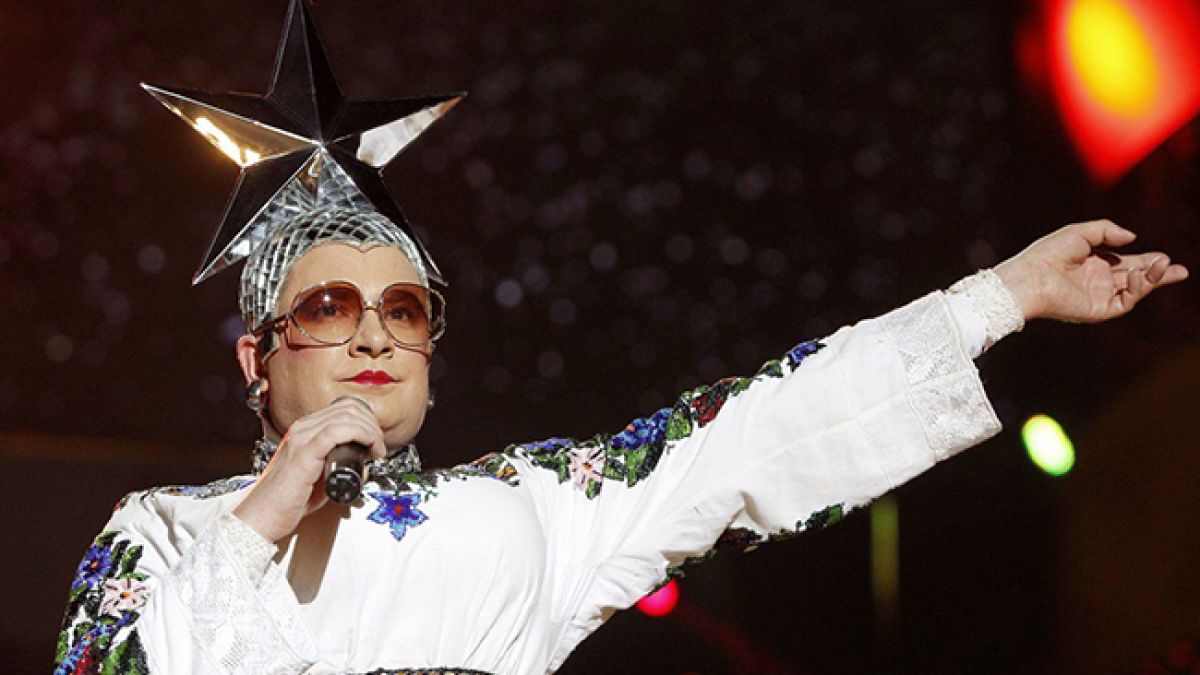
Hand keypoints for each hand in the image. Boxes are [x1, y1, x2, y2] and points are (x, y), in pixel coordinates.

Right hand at [232, 398, 387, 542]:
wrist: (261, 517)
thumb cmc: (287, 501)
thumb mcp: (319, 478)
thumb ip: (339, 468)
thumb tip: (365, 466)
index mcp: (305, 430)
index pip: (344, 408)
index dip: (367, 421)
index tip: (376, 442)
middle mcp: (302, 429)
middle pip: (348, 408)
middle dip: (372, 425)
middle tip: (379, 447)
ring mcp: (301, 438)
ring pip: (346, 416)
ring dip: (370, 431)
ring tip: (376, 451)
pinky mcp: (303, 453)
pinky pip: (337, 431)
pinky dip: (361, 435)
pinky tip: (369, 450)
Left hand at [994, 220, 1188, 322]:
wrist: (1031, 276)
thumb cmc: (1048, 253)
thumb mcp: (1079, 232)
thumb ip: (1107, 231)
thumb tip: (1132, 238)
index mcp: (1093, 263)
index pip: (1127, 263)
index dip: (1147, 261)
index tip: (1164, 257)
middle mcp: (1097, 281)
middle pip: (1135, 278)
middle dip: (1158, 274)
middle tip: (1179, 269)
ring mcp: (1098, 297)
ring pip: (1134, 290)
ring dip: (1152, 280)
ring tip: (1166, 267)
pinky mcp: (1098, 310)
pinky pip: (1125, 302)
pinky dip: (1136, 289)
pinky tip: (1138, 274)